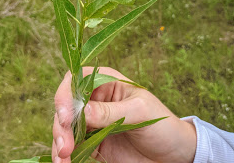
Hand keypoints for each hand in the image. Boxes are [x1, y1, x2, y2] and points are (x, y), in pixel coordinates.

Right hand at [52, 66, 196, 162]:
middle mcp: (95, 100)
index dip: (66, 94)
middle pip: (66, 106)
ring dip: (59, 142)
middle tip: (65, 145)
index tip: (65, 115)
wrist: (174, 156)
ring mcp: (92, 123)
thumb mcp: (139, 113)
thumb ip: (110, 111)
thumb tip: (82, 110)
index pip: (77, 79)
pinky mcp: (93, 144)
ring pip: (65, 128)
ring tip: (63, 160)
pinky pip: (73, 147)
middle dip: (61, 124)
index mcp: (107, 82)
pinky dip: (64, 156)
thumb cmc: (162, 124)